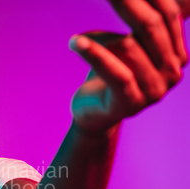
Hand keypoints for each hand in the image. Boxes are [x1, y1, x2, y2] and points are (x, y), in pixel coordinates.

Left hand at [70, 0, 187, 131]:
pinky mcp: (130, 102)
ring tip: (79, 42)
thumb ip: (146, 21)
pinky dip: (94, 54)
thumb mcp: (130, 43)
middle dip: (126, 3)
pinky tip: (75, 42)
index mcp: (178, 54)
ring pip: (127, 46)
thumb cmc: (111, 72)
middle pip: (149, 26)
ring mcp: (154, 90)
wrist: (93, 113)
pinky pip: (114, 71)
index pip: (167, 13)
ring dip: (98, 39)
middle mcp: (173, 72)